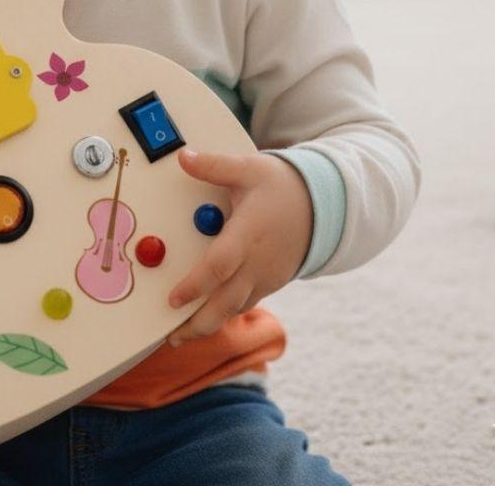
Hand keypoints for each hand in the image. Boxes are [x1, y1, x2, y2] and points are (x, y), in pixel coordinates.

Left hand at [165, 147, 312, 345]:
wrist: (322, 204)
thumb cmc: (280, 186)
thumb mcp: (248, 168)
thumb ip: (214, 166)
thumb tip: (183, 157)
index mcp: (249, 233)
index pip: (220, 265)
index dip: (196, 285)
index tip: (173, 299)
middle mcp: (258, 262)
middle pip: (227, 302)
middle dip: (199, 324)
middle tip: (171, 338)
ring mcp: (266, 276)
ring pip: (236, 308)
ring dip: (208, 325)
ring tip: (179, 337)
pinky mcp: (270, 283)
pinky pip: (245, 303)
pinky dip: (224, 314)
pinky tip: (203, 322)